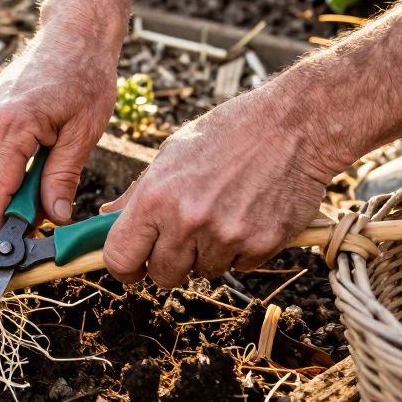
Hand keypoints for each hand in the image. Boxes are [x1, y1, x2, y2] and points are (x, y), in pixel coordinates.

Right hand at [0, 18, 120, 236]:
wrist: (74, 33)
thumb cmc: (86, 76)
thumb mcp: (85, 132)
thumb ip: (63, 177)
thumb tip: (54, 217)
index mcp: (12, 124)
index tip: (9, 249)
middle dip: (2, 210)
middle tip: (37, 223)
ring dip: (2, 190)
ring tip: (40, 193)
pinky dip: (2, 169)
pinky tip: (32, 168)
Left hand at [101, 87, 334, 286]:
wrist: (294, 125)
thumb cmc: (229, 132)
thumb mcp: (172, 153)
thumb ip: (138, 193)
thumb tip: (107, 216)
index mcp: (156, 197)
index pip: (121, 257)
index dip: (124, 268)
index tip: (133, 267)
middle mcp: (187, 221)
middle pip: (162, 276)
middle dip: (169, 263)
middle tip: (184, 237)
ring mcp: (225, 237)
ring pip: (203, 272)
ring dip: (208, 254)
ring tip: (224, 213)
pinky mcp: (261, 245)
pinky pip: (239, 267)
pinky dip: (241, 250)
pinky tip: (249, 215)